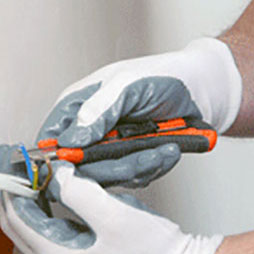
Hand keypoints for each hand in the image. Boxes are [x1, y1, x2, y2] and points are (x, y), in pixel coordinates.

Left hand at [0, 145, 223, 253]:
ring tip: (34, 172)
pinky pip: (60, 229)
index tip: (5, 162)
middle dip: (13, 193)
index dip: (8, 187)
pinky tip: (61, 190)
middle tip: (12, 165)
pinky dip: (52, 207)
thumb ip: (78, 193)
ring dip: (32, 199)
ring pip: (40, 227)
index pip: (17, 219)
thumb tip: (57, 175)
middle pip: (21, 226)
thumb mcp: (114, 216)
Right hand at [37, 38, 241, 187]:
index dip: (58, 159)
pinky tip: (170, 151)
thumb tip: (70, 140)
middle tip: (142, 155)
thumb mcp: (127, 85)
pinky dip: (154, 167)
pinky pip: (135, 178)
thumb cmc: (165, 76)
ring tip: (165, 148)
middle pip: (80, 168)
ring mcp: (111, 148)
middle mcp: (89, 129)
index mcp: (77, 106)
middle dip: (113, 166)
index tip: (77, 170)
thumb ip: (98, 110)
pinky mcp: (132, 161)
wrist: (203, 90)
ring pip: (110, 177)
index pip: (50, 140)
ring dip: (140, 166)